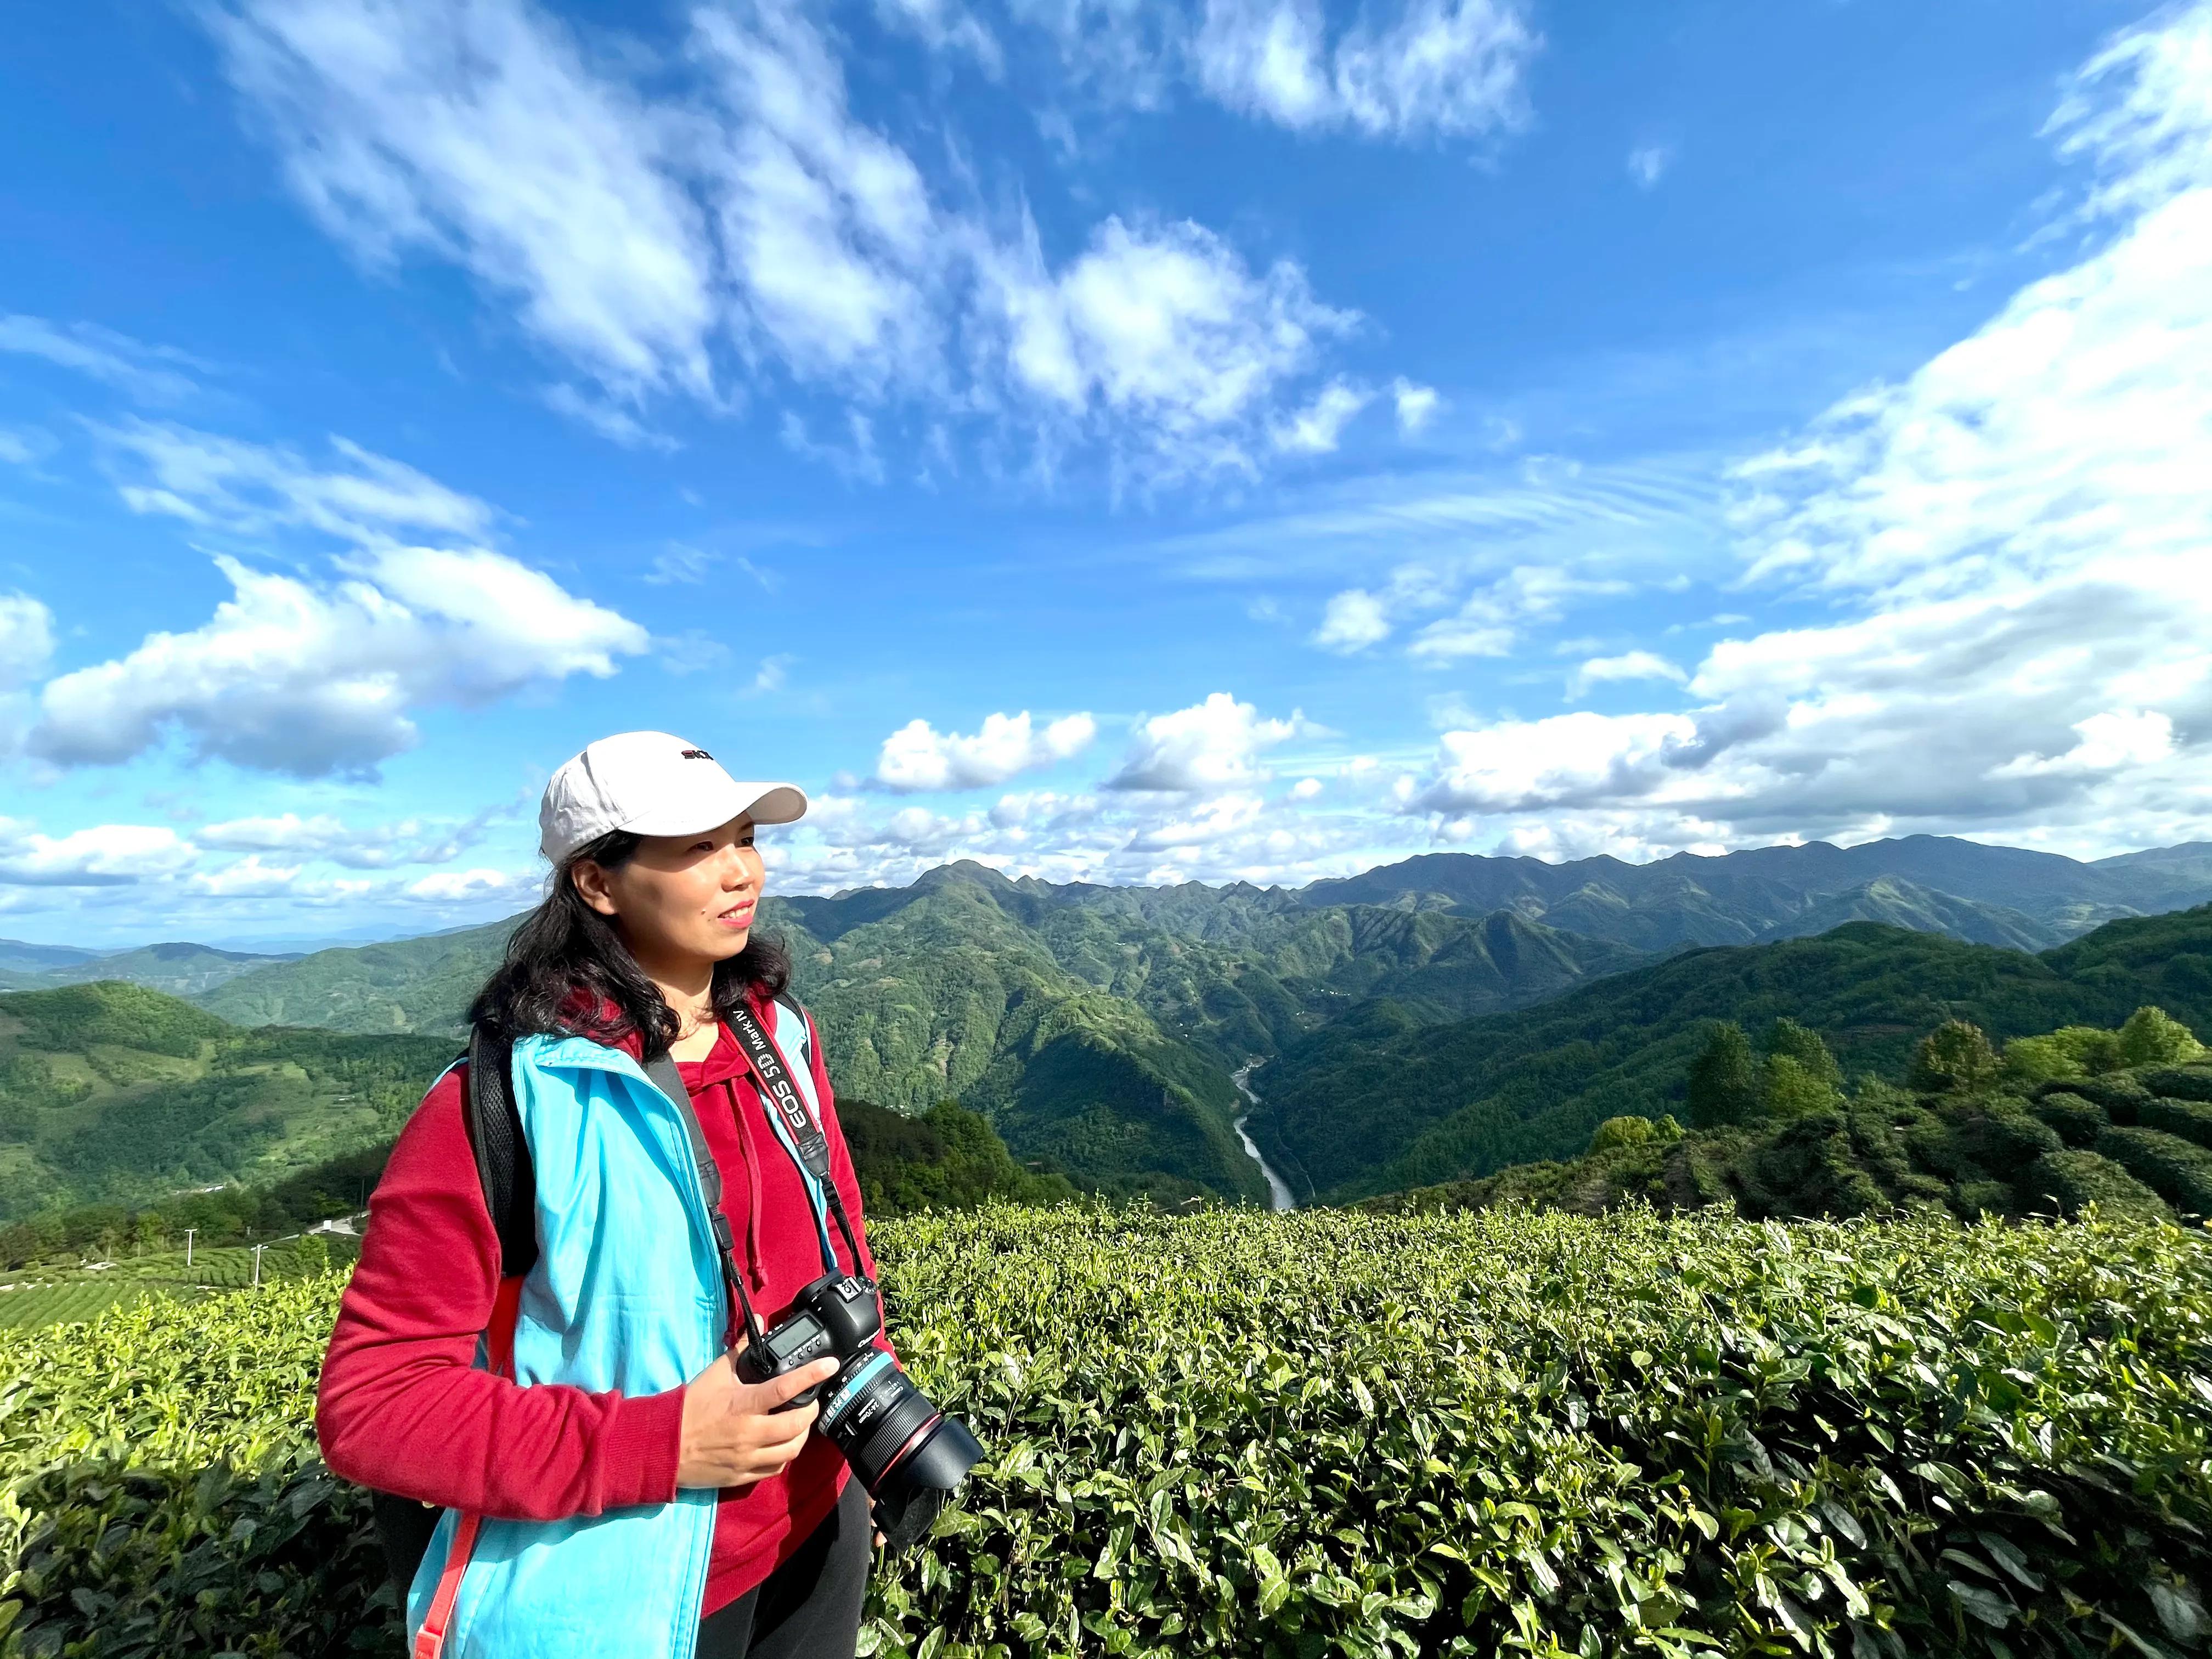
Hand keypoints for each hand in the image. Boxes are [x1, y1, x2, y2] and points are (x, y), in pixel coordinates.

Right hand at [675, 1344, 839, 1489]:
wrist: (662, 1445)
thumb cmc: (688, 1408)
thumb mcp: (715, 1374)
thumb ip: (740, 1349)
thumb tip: (759, 1323)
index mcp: (744, 1404)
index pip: (787, 1388)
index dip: (813, 1375)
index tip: (830, 1366)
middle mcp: (749, 1432)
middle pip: (797, 1424)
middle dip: (811, 1411)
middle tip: (811, 1401)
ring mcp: (747, 1457)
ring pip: (790, 1450)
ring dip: (801, 1435)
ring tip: (800, 1423)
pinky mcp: (741, 1475)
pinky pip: (774, 1469)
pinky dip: (784, 1455)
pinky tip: (783, 1445)